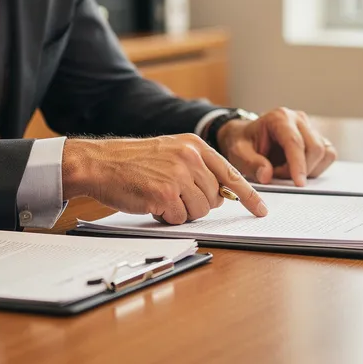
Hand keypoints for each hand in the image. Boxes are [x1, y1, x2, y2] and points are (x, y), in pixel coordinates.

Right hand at [61, 134, 267, 223]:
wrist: (100, 163)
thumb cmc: (133, 162)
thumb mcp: (171, 152)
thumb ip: (198, 167)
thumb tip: (221, 194)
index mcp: (195, 145)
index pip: (231, 174)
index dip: (249, 196)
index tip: (261, 210)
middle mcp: (191, 157)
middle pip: (215, 198)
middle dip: (197, 204)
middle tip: (174, 196)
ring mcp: (179, 175)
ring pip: (200, 210)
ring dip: (181, 212)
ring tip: (161, 197)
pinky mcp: (166, 193)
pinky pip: (179, 218)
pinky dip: (166, 217)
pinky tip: (152, 203)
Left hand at [215, 107, 336, 185]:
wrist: (246, 137)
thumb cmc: (243, 142)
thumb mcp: (238, 153)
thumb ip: (251, 163)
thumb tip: (267, 175)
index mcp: (279, 118)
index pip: (295, 142)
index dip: (299, 164)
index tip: (298, 184)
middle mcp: (298, 119)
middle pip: (315, 148)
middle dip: (300, 169)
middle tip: (279, 176)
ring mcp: (309, 128)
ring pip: (324, 153)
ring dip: (309, 169)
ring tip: (285, 171)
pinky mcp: (316, 138)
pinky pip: (327, 155)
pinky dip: (315, 168)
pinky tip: (297, 169)